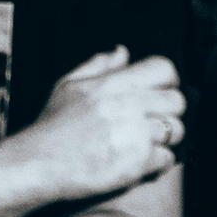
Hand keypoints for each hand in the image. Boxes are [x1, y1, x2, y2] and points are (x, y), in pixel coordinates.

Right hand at [19, 46, 183, 200]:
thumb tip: (123, 52)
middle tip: (151, 123)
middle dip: (168, 112)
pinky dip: (157, 163)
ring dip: (165, 139)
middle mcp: (128, 105)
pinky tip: (139, 162)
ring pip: (177, 130)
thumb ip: (99, 65)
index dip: (166, 81)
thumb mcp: (68, 85)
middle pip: (177, 101)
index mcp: (113, 83)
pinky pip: (168, 159)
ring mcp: (135, 134)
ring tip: (144, 144)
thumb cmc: (53, 127)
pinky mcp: (139, 162)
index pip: (164, 69)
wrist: (39, 164)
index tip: (157, 93)